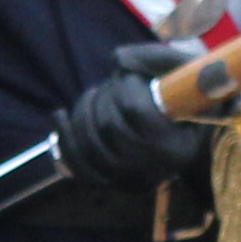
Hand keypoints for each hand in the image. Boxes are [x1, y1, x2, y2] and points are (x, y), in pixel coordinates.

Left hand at [53, 36, 219, 193]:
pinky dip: (64, 137)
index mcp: (179, 144)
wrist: (178, 129)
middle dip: (104, 98)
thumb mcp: (180, 69)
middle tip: (111, 86)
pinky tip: (60, 115)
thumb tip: (117, 59)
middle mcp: (155, 171)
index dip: (126, 87)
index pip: (137, 111)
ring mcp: (129, 182)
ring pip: (89, 145)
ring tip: (94, 96)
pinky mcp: (109, 184)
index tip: (129, 78)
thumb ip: (153, 57)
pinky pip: (76, 165)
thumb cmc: (180, 94)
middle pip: (110, 128)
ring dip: (84, 112)